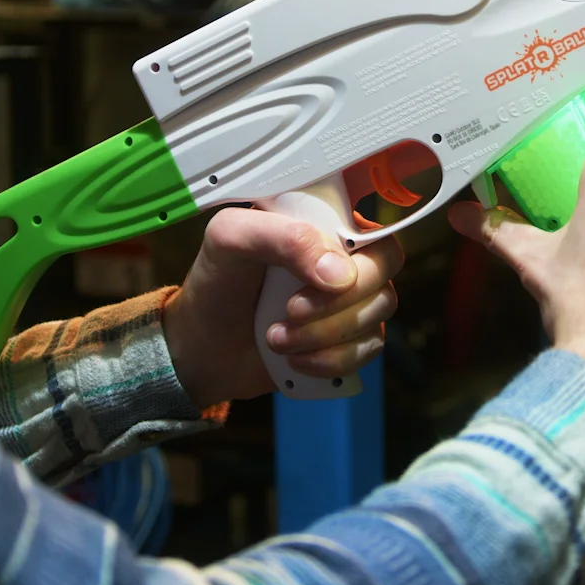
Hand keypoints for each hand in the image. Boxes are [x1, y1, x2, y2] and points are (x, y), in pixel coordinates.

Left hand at [164, 207, 403, 408]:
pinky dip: (332, 360)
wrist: (200, 348)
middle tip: (289, 312)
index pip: (375, 231)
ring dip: (327, 335)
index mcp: (327, 223)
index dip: (359, 260)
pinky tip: (296, 361)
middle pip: (383, 273)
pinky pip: (369, 349)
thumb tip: (341, 274)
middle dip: (336, 303)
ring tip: (277, 338)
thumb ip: (283, 238)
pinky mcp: (350, 338)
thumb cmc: (216, 282)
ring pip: (378, 314)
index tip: (319, 280)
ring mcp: (353, 299)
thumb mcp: (231, 239)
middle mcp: (348, 257)